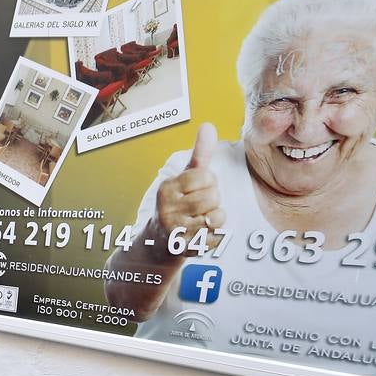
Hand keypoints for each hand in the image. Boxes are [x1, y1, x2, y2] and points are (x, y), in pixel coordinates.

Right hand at [153, 123, 223, 248]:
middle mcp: (167, 209)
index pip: (206, 177)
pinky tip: (203, 233)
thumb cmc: (177, 203)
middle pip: (213, 197)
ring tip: (204, 218)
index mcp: (167, 188)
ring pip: (217, 218)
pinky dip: (215, 236)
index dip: (210, 182)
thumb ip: (199, 153)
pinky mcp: (185, 250)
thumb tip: (208, 125)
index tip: (200, 187)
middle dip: (214, 200)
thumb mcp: (184, 177)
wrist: (158, 241)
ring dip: (216, 218)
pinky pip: (216, 239)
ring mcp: (175, 231)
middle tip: (202, 204)